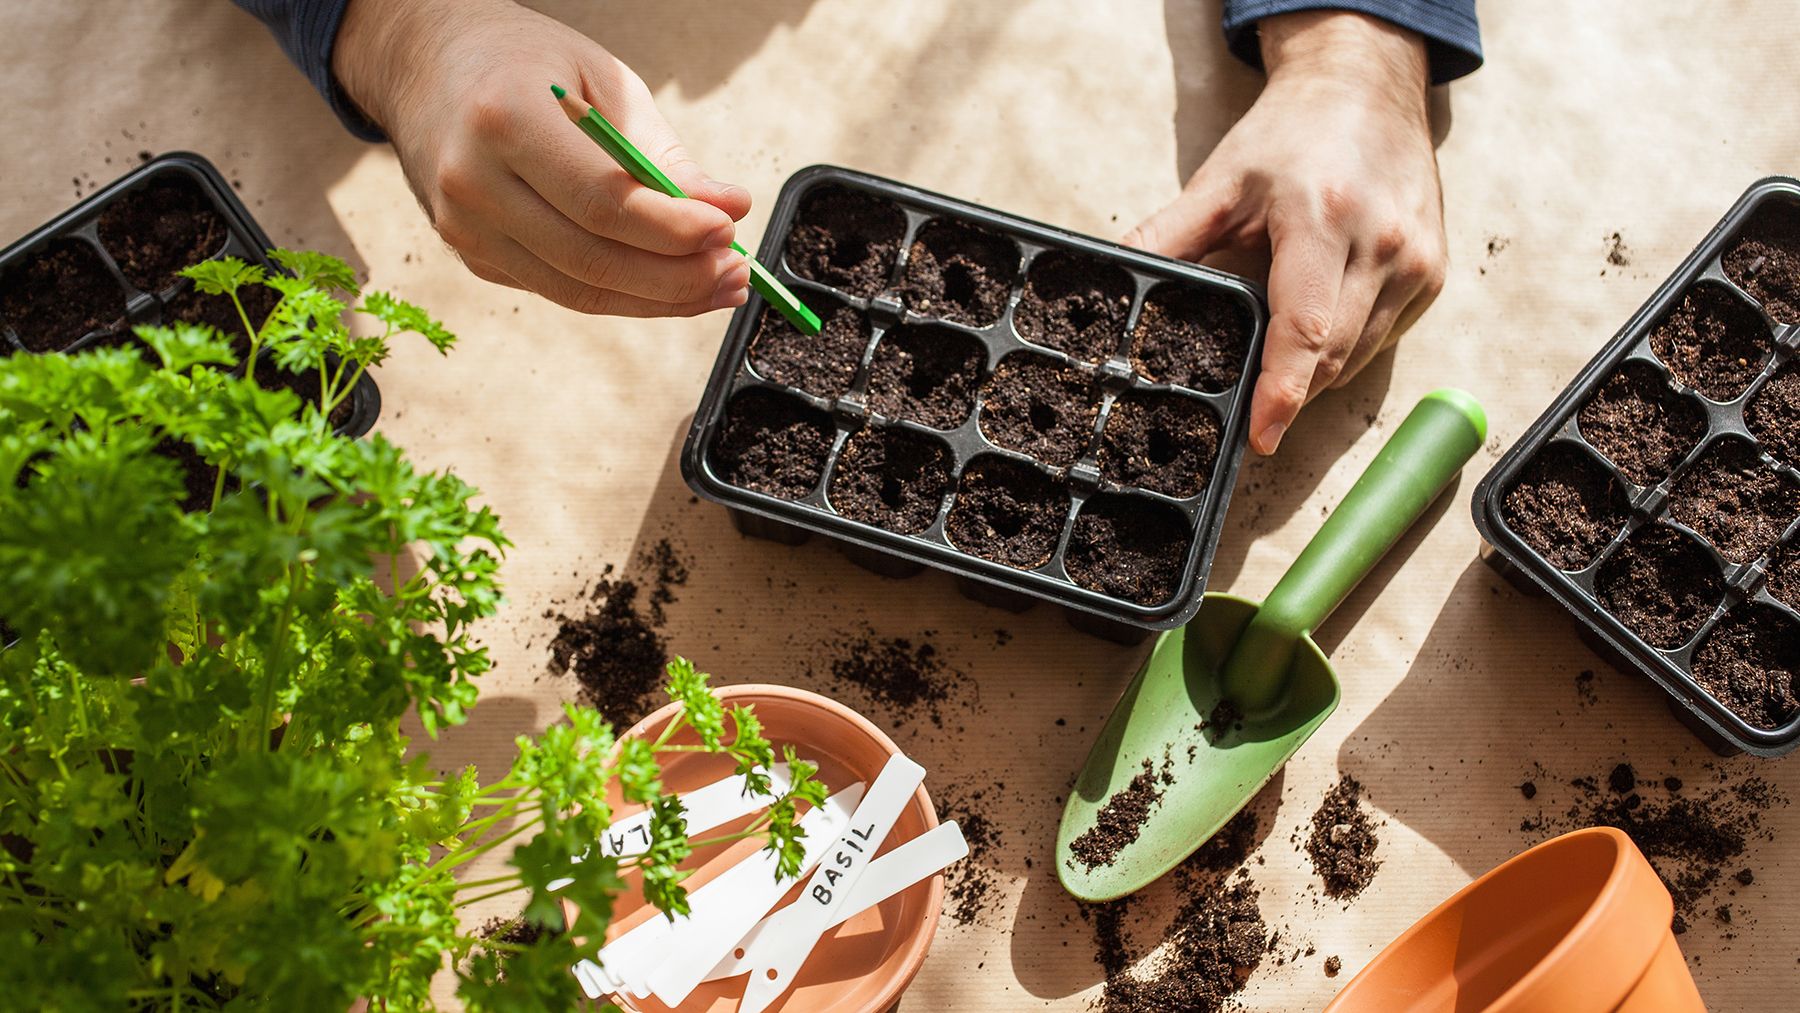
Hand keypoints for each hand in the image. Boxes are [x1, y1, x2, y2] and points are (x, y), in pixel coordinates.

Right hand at [332, 0, 750, 316]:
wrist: (427, 66)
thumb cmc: (525, 61)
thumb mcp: (601, 80)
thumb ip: (661, 150)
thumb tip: (729, 207)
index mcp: (504, 119)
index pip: (602, 201)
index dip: (672, 228)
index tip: (727, 230)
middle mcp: (474, 183)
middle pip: (592, 258)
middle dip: (678, 276)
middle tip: (735, 272)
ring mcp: (467, 229)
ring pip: (579, 290)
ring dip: (661, 299)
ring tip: (719, 286)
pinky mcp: (475, 257)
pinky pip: (563, 291)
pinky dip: (625, 296)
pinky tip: (671, 285)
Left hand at [1126, 11, 1445, 453]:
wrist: (1365, 85)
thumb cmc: (1291, 133)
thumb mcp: (1219, 182)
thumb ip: (1165, 237)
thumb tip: (1115, 280)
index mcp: (1322, 219)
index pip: (1306, 327)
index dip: (1281, 391)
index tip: (1261, 437)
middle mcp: (1381, 244)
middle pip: (1333, 354)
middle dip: (1290, 395)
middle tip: (1250, 423)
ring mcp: (1416, 261)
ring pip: (1360, 354)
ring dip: (1316, 378)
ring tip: (1274, 388)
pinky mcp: (1432, 271)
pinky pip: (1382, 337)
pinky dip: (1345, 351)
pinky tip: (1313, 344)